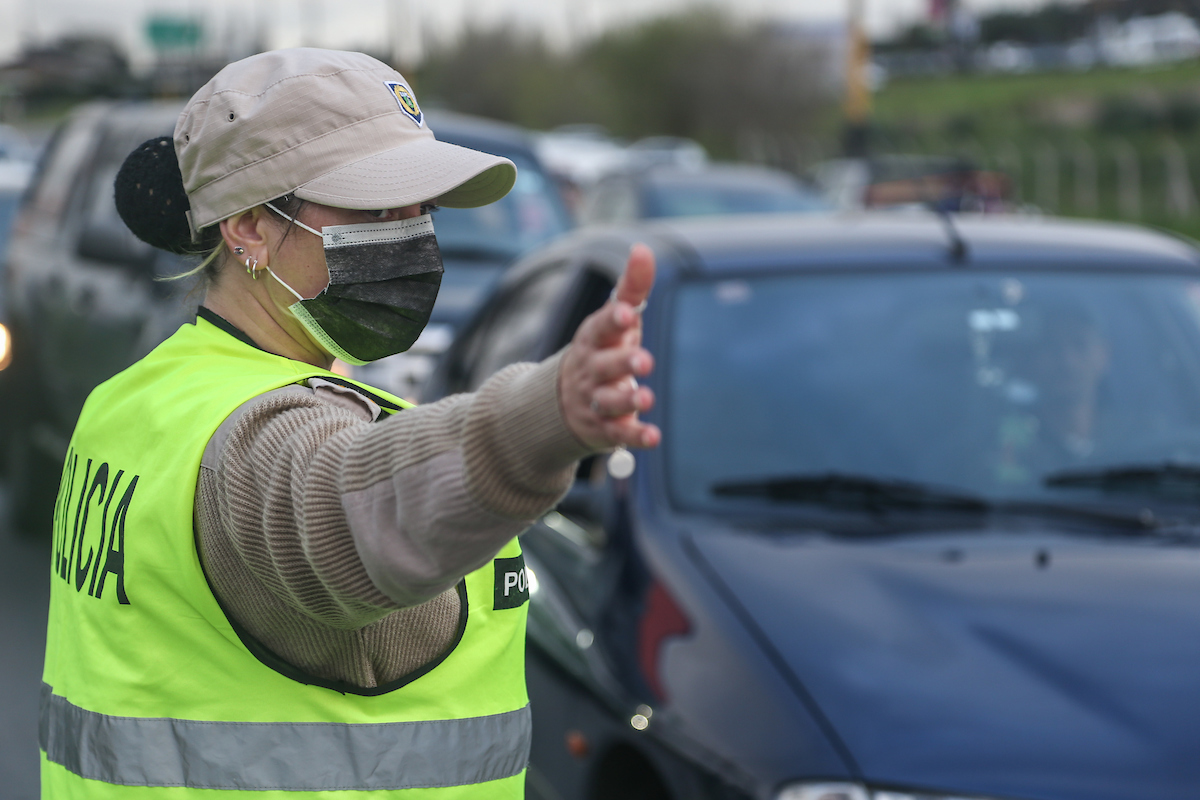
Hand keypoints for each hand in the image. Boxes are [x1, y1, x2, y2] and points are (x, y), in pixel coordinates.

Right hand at [559, 243, 660, 450]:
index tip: (628, 313)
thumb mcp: (614, 321)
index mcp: (593, 340)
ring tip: (646, 398)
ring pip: (609, 402)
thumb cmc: (601, 351)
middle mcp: (591, 371)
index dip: (613, 320)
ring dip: (627, 401)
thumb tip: (643, 249)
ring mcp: (595, 401)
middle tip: (644, 361)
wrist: (561, 404)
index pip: (599, 327)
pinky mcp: (604, 430)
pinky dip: (636, 437)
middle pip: (604, 366)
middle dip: (623, 363)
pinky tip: (654, 436)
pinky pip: (620, 435)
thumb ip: (631, 288)